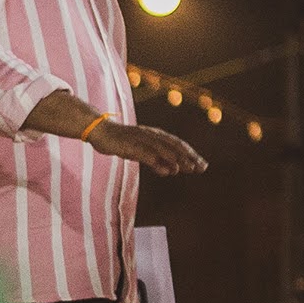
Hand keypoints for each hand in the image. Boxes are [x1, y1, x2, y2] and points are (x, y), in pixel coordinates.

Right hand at [90, 122, 206, 176]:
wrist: (100, 132)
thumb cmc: (122, 142)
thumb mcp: (141, 153)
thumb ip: (156, 161)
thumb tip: (171, 171)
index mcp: (155, 136)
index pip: (178, 144)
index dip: (191, 154)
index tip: (203, 165)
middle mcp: (151, 135)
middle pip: (174, 146)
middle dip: (189, 157)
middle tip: (202, 168)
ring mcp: (141, 139)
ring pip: (163, 149)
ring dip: (177, 159)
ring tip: (189, 169)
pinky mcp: (130, 145)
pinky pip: (146, 154)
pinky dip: (158, 162)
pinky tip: (167, 171)